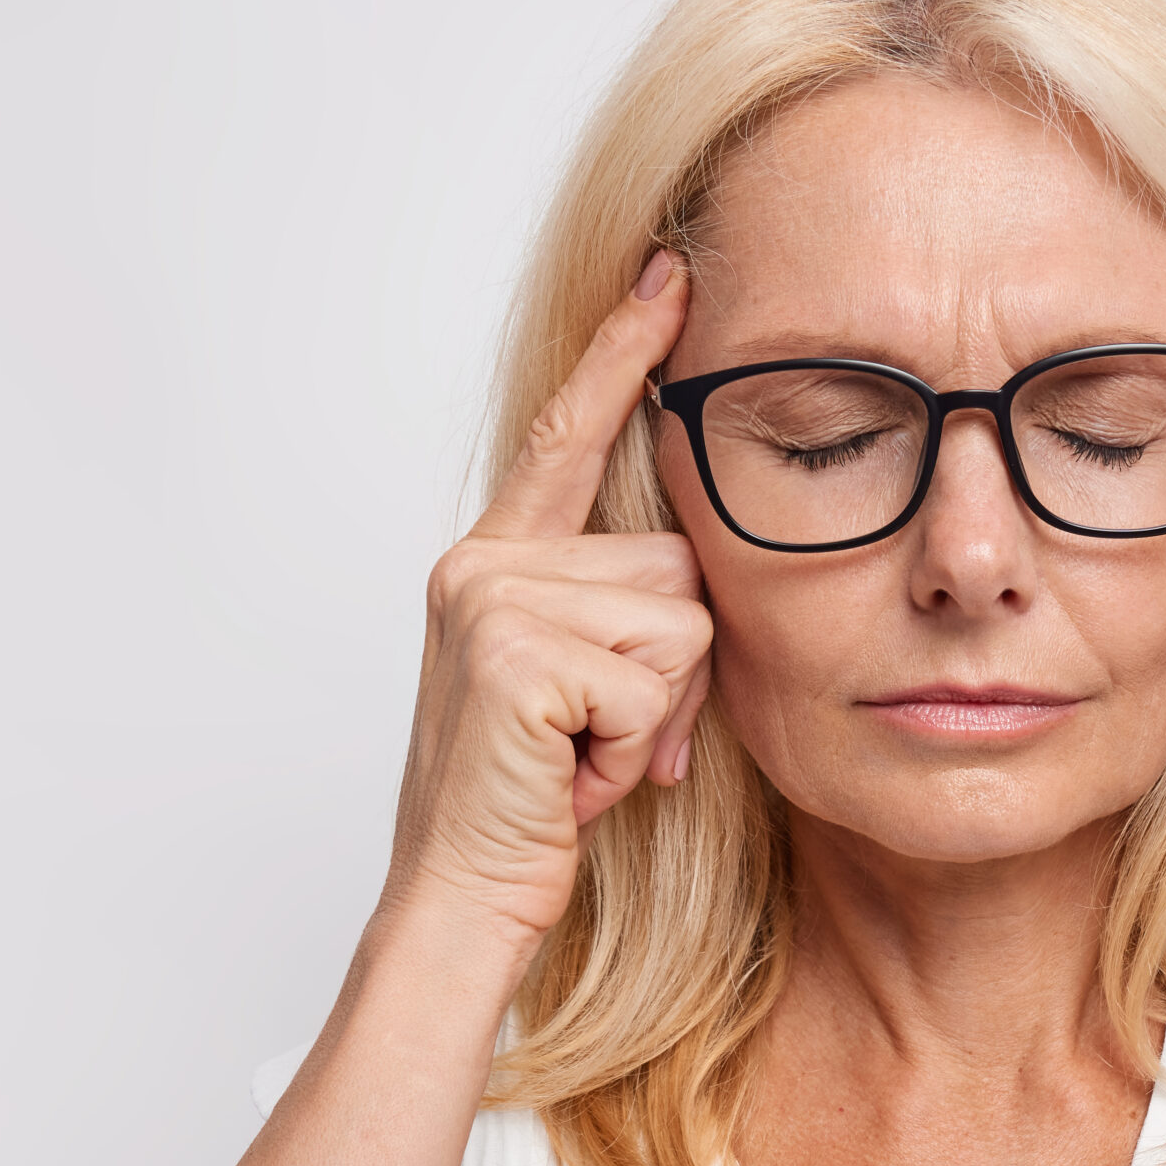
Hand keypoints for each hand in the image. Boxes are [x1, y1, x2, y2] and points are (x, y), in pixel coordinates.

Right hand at [383, 253, 712, 956]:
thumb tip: (699, 586)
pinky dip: (634, 745)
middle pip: (678, 565)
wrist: (466, 895)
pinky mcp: (516, 655)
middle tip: (607, 740)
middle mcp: (484, 564)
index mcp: (496, 563)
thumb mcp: (585, 693)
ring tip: (586, 759)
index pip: (567, 435)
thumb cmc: (532, 805)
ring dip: (657, 712)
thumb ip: (624, 617)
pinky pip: (654, 680)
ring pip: (681, 623)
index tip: (671, 271)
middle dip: (679, 667)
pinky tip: (577, 776)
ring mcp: (492, 602)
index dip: (622, 354)